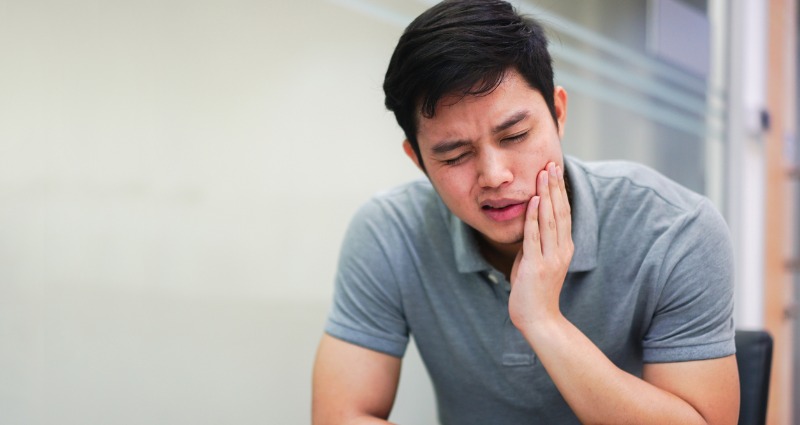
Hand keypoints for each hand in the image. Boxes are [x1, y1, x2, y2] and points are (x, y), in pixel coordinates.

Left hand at [509, 162, 573, 329]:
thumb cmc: (533, 293)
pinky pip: (535, 237)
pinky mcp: (537, 266)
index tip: (555, 171)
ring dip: (546, 195)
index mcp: (564, 248)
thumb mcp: (533, 262)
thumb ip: (533, 244)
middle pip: (560, 211)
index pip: (563, 213)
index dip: (559, 191)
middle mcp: (561, 250)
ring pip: (550, 220)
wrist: (538, 321)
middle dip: (555, 186)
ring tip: (544, 174)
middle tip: (552, 162)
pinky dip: (535, 217)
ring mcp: (550, 258)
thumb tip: (526, 224)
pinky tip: (534, 200)